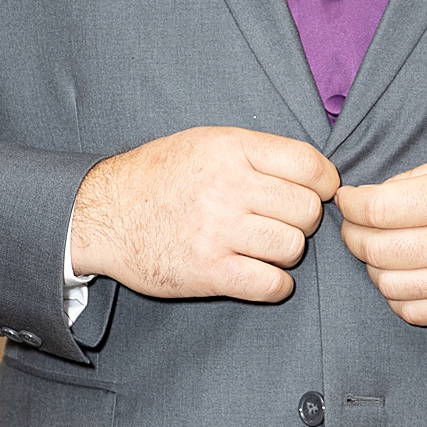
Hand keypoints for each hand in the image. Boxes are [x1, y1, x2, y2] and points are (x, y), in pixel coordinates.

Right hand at [70, 126, 338, 301]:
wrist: (101, 214)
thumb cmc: (161, 175)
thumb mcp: (207, 142)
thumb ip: (260, 153)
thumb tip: (319, 174)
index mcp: (232, 149)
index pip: (309, 165)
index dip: (325, 182)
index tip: (319, 192)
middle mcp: (227, 187)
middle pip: (307, 210)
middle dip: (303, 219)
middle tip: (281, 221)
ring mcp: (217, 231)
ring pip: (293, 247)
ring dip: (287, 251)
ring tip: (265, 246)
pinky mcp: (208, 271)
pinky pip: (271, 283)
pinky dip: (276, 284)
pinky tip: (263, 274)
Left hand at [336, 149, 426, 326]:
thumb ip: (421, 176)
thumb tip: (376, 196)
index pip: (379, 208)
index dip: (352, 203)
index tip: (349, 197)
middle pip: (375, 248)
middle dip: (354, 232)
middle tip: (356, 221)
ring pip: (387, 283)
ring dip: (372, 265)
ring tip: (379, 248)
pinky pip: (412, 312)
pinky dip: (396, 296)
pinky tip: (401, 276)